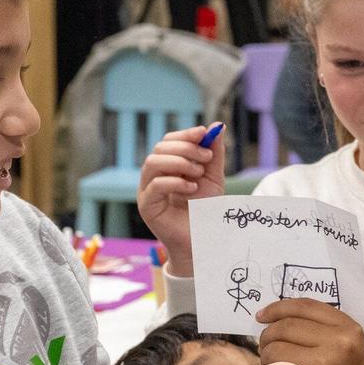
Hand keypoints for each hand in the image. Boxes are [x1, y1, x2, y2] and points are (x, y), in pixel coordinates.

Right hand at [136, 125, 224, 275]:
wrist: (203, 238)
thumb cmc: (205, 209)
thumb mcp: (213, 177)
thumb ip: (214, 154)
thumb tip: (217, 126)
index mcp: (167, 166)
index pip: (168, 141)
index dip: (185, 134)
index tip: (203, 133)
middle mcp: (153, 176)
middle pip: (160, 148)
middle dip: (185, 148)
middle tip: (206, 158)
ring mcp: (147, 191)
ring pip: (152, 163)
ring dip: (179, 163)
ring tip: (198, 174)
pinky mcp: (147, 206)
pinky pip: (155, 186)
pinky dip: (175, 182)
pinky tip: (191, 189)